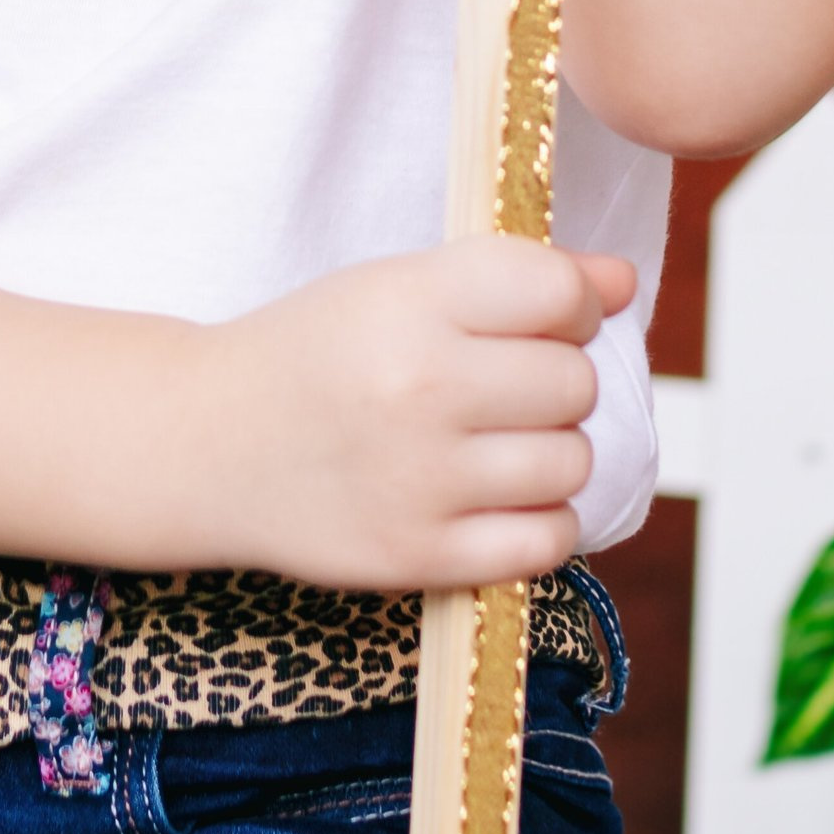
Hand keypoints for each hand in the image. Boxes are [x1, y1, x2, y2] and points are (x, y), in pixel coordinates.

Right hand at [198, 238, 637, 592]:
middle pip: (574, 383)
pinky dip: (542, 521)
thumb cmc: (314, 354)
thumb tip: (625, 286)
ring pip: (573, 463)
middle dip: (557, 382)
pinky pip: (549, 540)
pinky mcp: (419, 555)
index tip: (542, 318)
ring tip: (496, 443)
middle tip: (504, 387)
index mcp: (410, 302)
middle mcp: (420, 387)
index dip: (571, 305)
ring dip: (551, 452)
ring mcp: (421, 479)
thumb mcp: (394, 286)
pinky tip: (498, 498)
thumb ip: (513, 277)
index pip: (558, 293)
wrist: (208, 443)